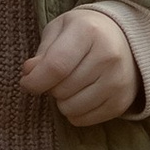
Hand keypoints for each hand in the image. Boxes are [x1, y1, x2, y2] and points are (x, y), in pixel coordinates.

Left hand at [21, 5, 139, 126]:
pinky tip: (82, 94)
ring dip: (62, 101)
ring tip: (70, 84)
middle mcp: (108, 55)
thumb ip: (43, 52)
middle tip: (57, 76)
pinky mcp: (121, 101)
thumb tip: (29, 73)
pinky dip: (75, 112)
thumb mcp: (60, 30)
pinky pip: (83, 120)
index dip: (35, 81)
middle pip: (61, 89)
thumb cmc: (84, 33)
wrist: (123, 39)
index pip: (56, 66)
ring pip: (71, 108)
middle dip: (50, 87)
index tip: (26, 83)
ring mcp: (118, 80)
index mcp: (89, 31)